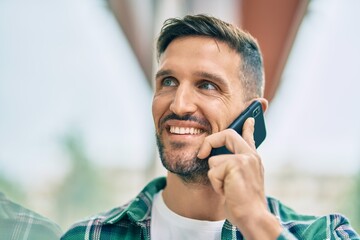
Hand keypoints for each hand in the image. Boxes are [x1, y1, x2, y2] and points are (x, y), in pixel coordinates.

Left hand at [197, 118, 281, 239]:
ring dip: (215, 177)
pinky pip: (213, 170)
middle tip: (202, 154)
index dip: (247, 126)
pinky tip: (227, 191)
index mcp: (252, 158)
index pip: (249, 137)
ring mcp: (245, 158)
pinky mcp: (236, 165)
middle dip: (210, 142)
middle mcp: (251, 155)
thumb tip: (215, 157)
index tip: (248, 118)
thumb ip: (233, 165)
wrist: (252, 216)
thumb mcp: (241, 180)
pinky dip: (216, 183)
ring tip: (227, 187)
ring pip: (214, 159)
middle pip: (226, 134)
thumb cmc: (243, 201)